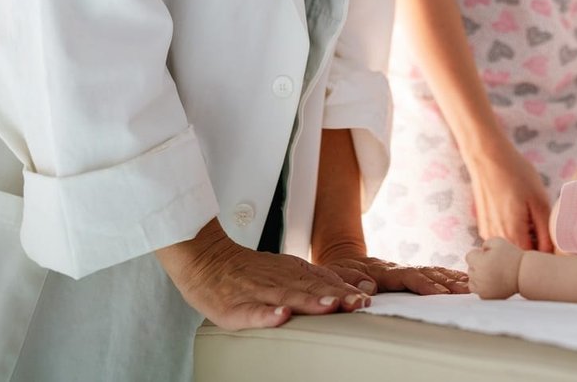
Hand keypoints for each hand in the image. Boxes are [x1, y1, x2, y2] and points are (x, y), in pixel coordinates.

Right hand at [154, 218, 371, 329]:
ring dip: (310, 302)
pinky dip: (267, 314)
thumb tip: (361, 287)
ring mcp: (257, 292)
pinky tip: (281, 316)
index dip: (348, 288)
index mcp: (294, 273)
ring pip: (287, 297)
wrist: (206, 259)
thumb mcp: (289, 270)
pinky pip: (252, 311)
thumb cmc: (250, 271)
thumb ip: (321, 280)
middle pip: (312, 289)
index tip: (370, 296)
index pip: (325, 280)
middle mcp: (280, 281)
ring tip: (331, 306)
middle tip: (360, 303)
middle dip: (338, 296)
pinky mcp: (234, 306)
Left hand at [319, 254, 469, 294]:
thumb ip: (350, 280)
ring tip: (473, 286)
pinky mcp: (409, 272)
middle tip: (469, 291)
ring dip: (453, 278)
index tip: (440, 293)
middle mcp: (397, 267)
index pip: (407, 276)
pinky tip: (465, 281)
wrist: (340, 257)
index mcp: (381, 270)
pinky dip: (450, 275)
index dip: (424, 284)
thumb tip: (369, 288)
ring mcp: (405, 268)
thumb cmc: (336, 271)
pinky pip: (433, 272)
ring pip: (433, 271)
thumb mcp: (336, 275)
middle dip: (448, 282)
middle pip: (427, 272)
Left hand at [466, 237, 524, 298]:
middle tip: (494, 265)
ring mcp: (482, 289)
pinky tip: (493, 283)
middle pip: (470, 269)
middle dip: (479, 265)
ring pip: (472, 282)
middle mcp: (478, 277)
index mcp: (479, 263)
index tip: (490, 256)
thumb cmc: (511, 256)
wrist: (523, 273)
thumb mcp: (497, 241)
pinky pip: (478, 291)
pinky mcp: (486, 297)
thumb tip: (479, 252)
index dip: (479, 254)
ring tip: (492, 274)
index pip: (469, 257)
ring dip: (478, 278)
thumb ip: (484, 244)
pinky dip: (483, 288)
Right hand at [467, 145, 553, 251]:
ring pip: (511, 249)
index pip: (533, 262)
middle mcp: (496, 241)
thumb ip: (546, 233)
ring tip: (531, 218)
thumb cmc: (516, 175)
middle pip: (521, 258)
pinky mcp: (484, 227)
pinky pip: (503, 239)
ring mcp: (487, 235)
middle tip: (545, 228)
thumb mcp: (539, 202)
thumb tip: (551, 254)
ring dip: (525, 240)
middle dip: (536, 248)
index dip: (547, 256)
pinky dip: (513, 233)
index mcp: (512, 236)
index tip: (556, 244)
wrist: (487, 158)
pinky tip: (518, 214)